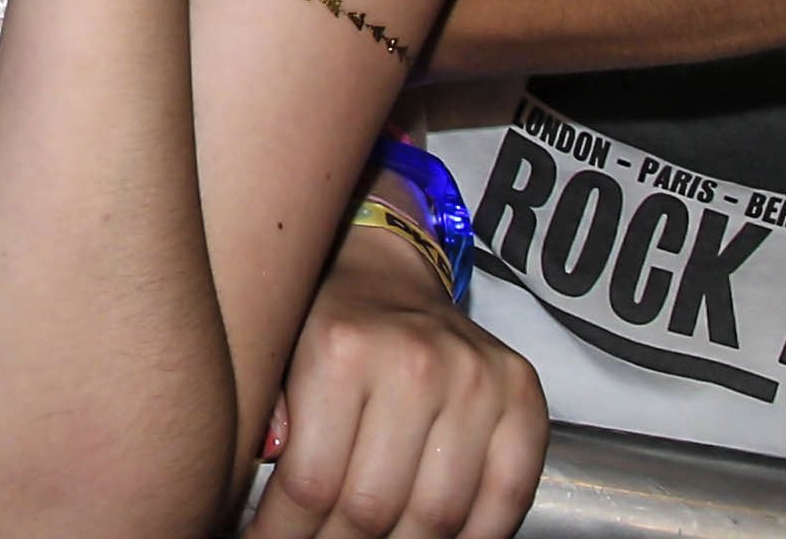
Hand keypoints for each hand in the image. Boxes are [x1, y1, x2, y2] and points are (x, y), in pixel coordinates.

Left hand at [250, 214, 550, 538]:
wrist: (383, 274)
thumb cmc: (322, 325)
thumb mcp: (274, 353)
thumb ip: (266, 415)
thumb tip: (264, 466)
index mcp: (341, 350)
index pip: (312, 482)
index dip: (286, 530)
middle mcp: (414, 362)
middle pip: (374, 506)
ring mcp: (475, 379)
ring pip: (438, 514)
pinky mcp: (521, 392)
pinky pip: (507, 495)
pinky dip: (476, 536)